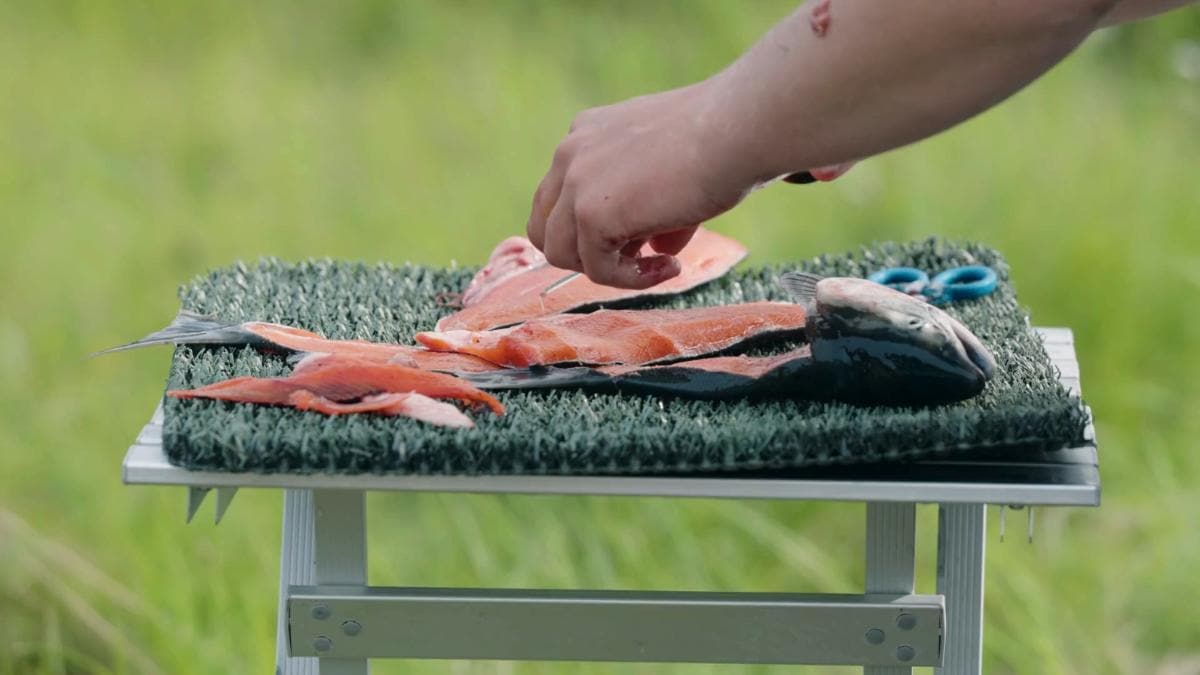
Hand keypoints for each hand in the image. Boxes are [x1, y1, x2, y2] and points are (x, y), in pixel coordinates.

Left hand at [525, 82, 754, 288]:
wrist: (736, 129)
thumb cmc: (722, 141)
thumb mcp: (672, 170)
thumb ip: (651, 206)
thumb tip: (659, 250)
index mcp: (587, 134)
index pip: (560, 197)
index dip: (592, 229)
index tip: (643, 236)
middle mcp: (571, 153)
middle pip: (545, 228)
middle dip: (586, 252)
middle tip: (640, 255)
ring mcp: (575, 184)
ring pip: (561, 254)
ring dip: (608, 269)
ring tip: (659, 264)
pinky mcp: (591, 215)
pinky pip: (597, 270)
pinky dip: (632, 279)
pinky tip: (670, 267)